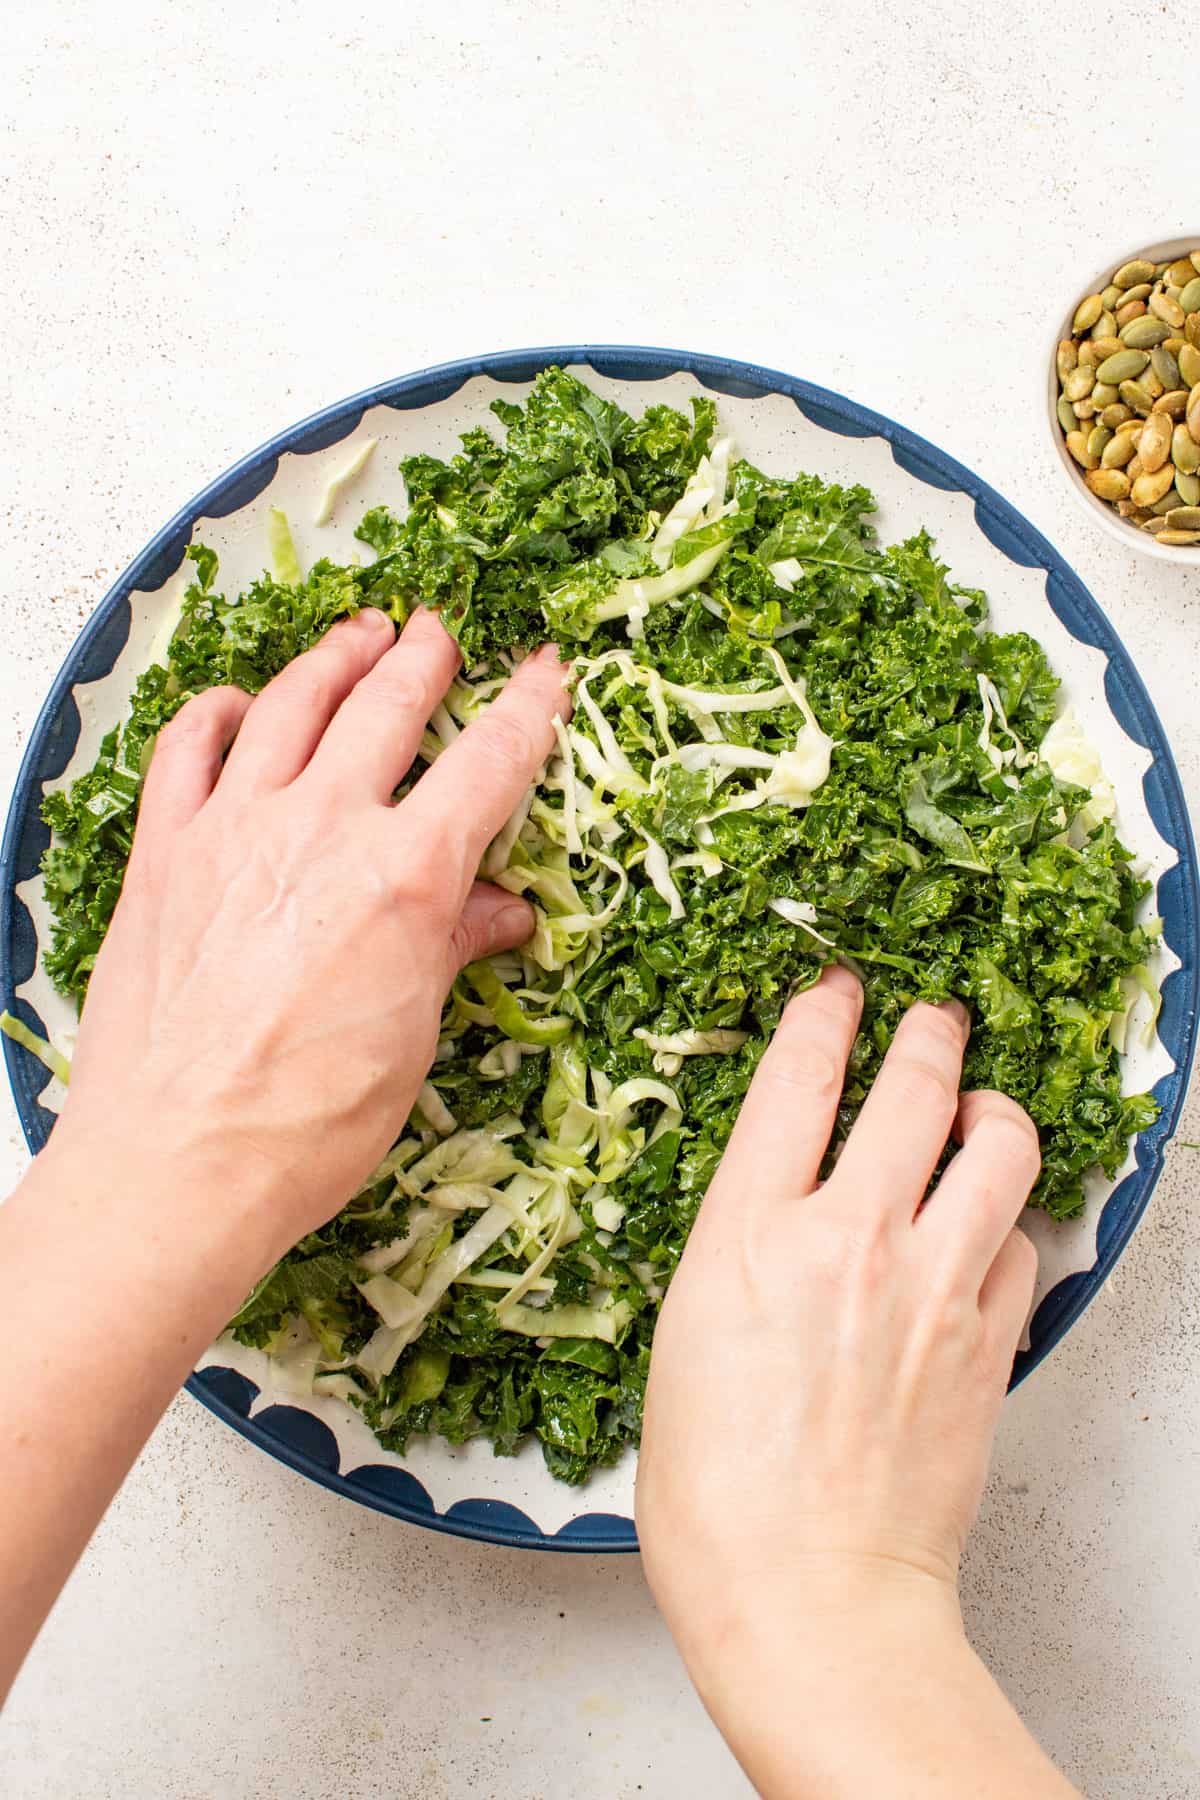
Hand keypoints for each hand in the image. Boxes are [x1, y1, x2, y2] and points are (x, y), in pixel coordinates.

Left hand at [51, 606, 569, 1254]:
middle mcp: (321, 828)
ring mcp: (234, 829)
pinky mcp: (164, 852)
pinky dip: (214, 711)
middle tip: (439, 631)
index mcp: (405, 876)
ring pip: (290, 703)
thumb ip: (451, 946)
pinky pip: (186, 749)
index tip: (545, 671)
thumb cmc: (307, 1121)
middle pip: (386, 707)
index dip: (529, 707)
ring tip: (358, 632)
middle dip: (422, 658)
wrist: (180, 1160)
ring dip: (332, 658)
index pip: (489, 763)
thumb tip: (501, 910)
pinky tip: (234, 701)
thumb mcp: (412, 1034)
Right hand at [637, 966, 1069, 1797]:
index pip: (799, 1077)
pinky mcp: (990, 1339)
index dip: (823, 1015)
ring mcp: (934, 1286)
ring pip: (999, 1145)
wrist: (809, 1599)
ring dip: (992, 1109)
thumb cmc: (720, 1500)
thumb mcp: (684, 1340)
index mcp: (751, 1236)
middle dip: (927, 1031)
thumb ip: (737, 1252)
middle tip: (929, 1016)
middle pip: (914, 1085)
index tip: (836, 991)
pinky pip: (1024, 1241)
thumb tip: (777, 1208)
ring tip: (980, 1109)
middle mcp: (851, 1240)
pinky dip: (1010, 1220)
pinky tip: (987, 1231)